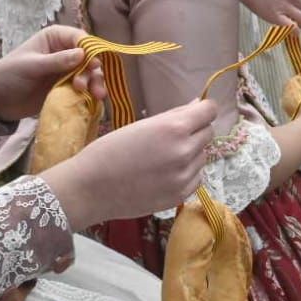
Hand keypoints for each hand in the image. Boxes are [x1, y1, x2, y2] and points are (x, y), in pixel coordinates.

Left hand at [0, 25, 106, 121]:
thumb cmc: (9, 75)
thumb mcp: (31, 66)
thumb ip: (56, 61)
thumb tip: (83, 54)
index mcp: (55, 38)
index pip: (80, 39)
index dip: (90, 50)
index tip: (94, 64)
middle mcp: (65, 52)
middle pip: (89, 58)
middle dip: (93, 71)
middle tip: (87, 86)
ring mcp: (67, 70)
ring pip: (90, 74)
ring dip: (94, 83)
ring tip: (95, 95)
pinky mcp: (67, 87)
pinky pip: (84, 89)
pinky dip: (90, 94)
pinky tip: (93, 102)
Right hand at [43, 99, 217, 226]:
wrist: (91, 188)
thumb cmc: (110, 150)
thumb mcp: (142, 125)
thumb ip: (174, 115)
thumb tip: (197, 105)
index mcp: (174, 128)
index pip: (209, 111)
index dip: (203, 109)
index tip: (197, 112)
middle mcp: (185, 152)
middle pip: (208, 133)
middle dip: (195, 131)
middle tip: (172, 137)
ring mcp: (184, 176)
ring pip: (202, 156)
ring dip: (191, 154)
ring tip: (163, 158)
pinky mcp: (180, 195)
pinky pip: (197, 177)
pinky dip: (187, 174)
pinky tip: (165, 174)